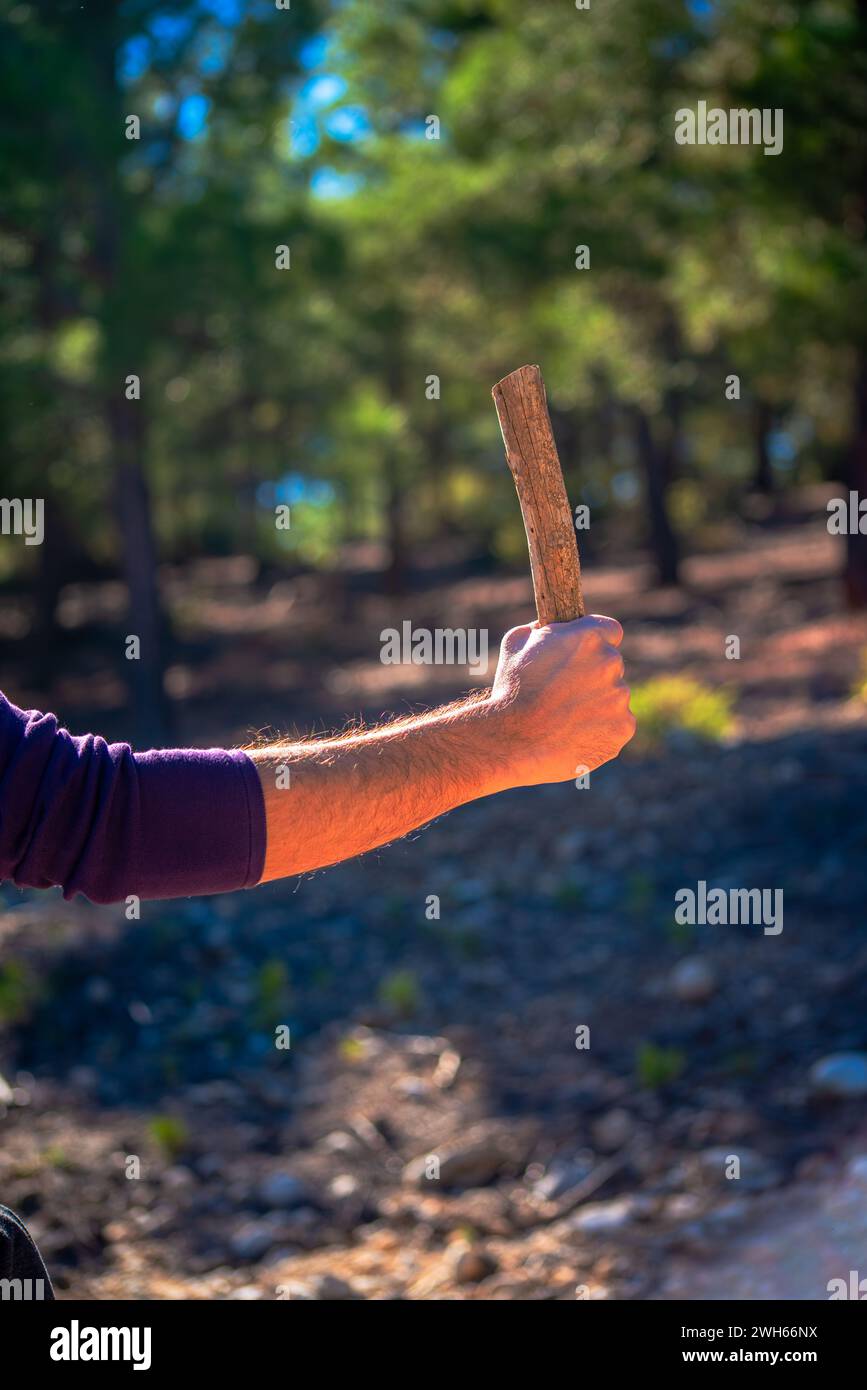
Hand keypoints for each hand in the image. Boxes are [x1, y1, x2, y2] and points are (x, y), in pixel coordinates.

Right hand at [489, 615, 635, 785]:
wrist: (513, 741)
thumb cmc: (511, 693)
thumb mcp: (515, 646)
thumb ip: (538, 630)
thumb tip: (544, 628)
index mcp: (588, 637)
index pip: (611, 631)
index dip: (598, 642)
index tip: (586, 655)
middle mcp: (610, 663)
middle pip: (611, 666)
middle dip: (593, 676)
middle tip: (566, 694)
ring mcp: (620, 697)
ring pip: (614, 697)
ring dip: (598, 704)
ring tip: (566, 719)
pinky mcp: (624, 727)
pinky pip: (618, 725)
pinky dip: (602, 730)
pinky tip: (576, 735)